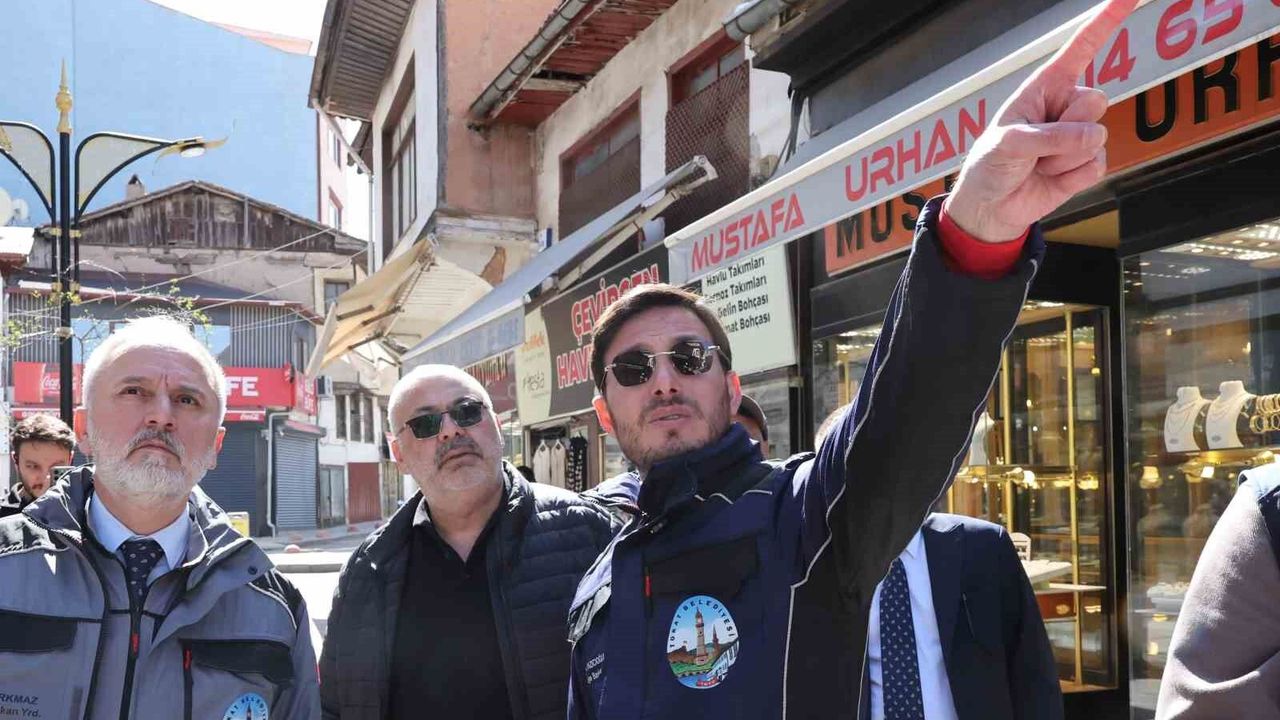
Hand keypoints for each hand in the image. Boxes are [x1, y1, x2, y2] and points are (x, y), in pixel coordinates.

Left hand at [945, 0, 1136, 242]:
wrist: (990, 208)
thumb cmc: (990, 166)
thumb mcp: (1008, 143)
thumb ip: (1050, 136)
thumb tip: (1093, 138)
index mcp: (1045, 87)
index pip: (1082, 48)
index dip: (1106, 22)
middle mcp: (1067, 107)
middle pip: (1096, 100)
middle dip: (1066, 127)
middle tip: (1034, 146)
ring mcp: (1080, 136)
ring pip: (1097, 138)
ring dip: (1062, 158)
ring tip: (1036, 165)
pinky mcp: (1087, 165)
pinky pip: (1097, 166)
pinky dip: (1071, 177)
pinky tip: (1049, 178)